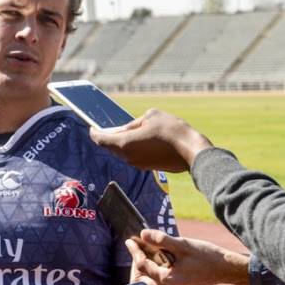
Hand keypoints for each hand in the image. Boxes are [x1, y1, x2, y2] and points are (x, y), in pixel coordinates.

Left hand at [89, 108, 212, 172]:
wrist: (192, 152)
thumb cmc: (172, 131)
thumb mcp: (150, 117)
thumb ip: (132, 123)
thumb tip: (123, 130)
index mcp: (124, 143)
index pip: (101, 139)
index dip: (94, 132)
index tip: (92, 126)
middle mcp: (128, 157)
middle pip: (110, 146)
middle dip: (107, 136)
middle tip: (105, 126)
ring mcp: (138, 164)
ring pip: (122, 151)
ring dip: (119, 142)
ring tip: (122, 129)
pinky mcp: (147, 167)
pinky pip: (133, 155)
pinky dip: (130, 147)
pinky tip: (136, 138)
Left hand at [126, 229, 248, 284]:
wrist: (225, 268)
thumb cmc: (207, 257)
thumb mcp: (183, 245)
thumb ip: (161, 240)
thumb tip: (143, 234)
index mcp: (167, 280)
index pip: (143, 266)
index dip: (135, 251)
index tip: (130, 240)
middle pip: (141, 279)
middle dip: (136, 263)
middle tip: (138, 246)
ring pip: (148, 282)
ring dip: (144, 267)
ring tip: (146, 250)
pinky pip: (157, 281)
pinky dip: (153, 270)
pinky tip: (157, 256)